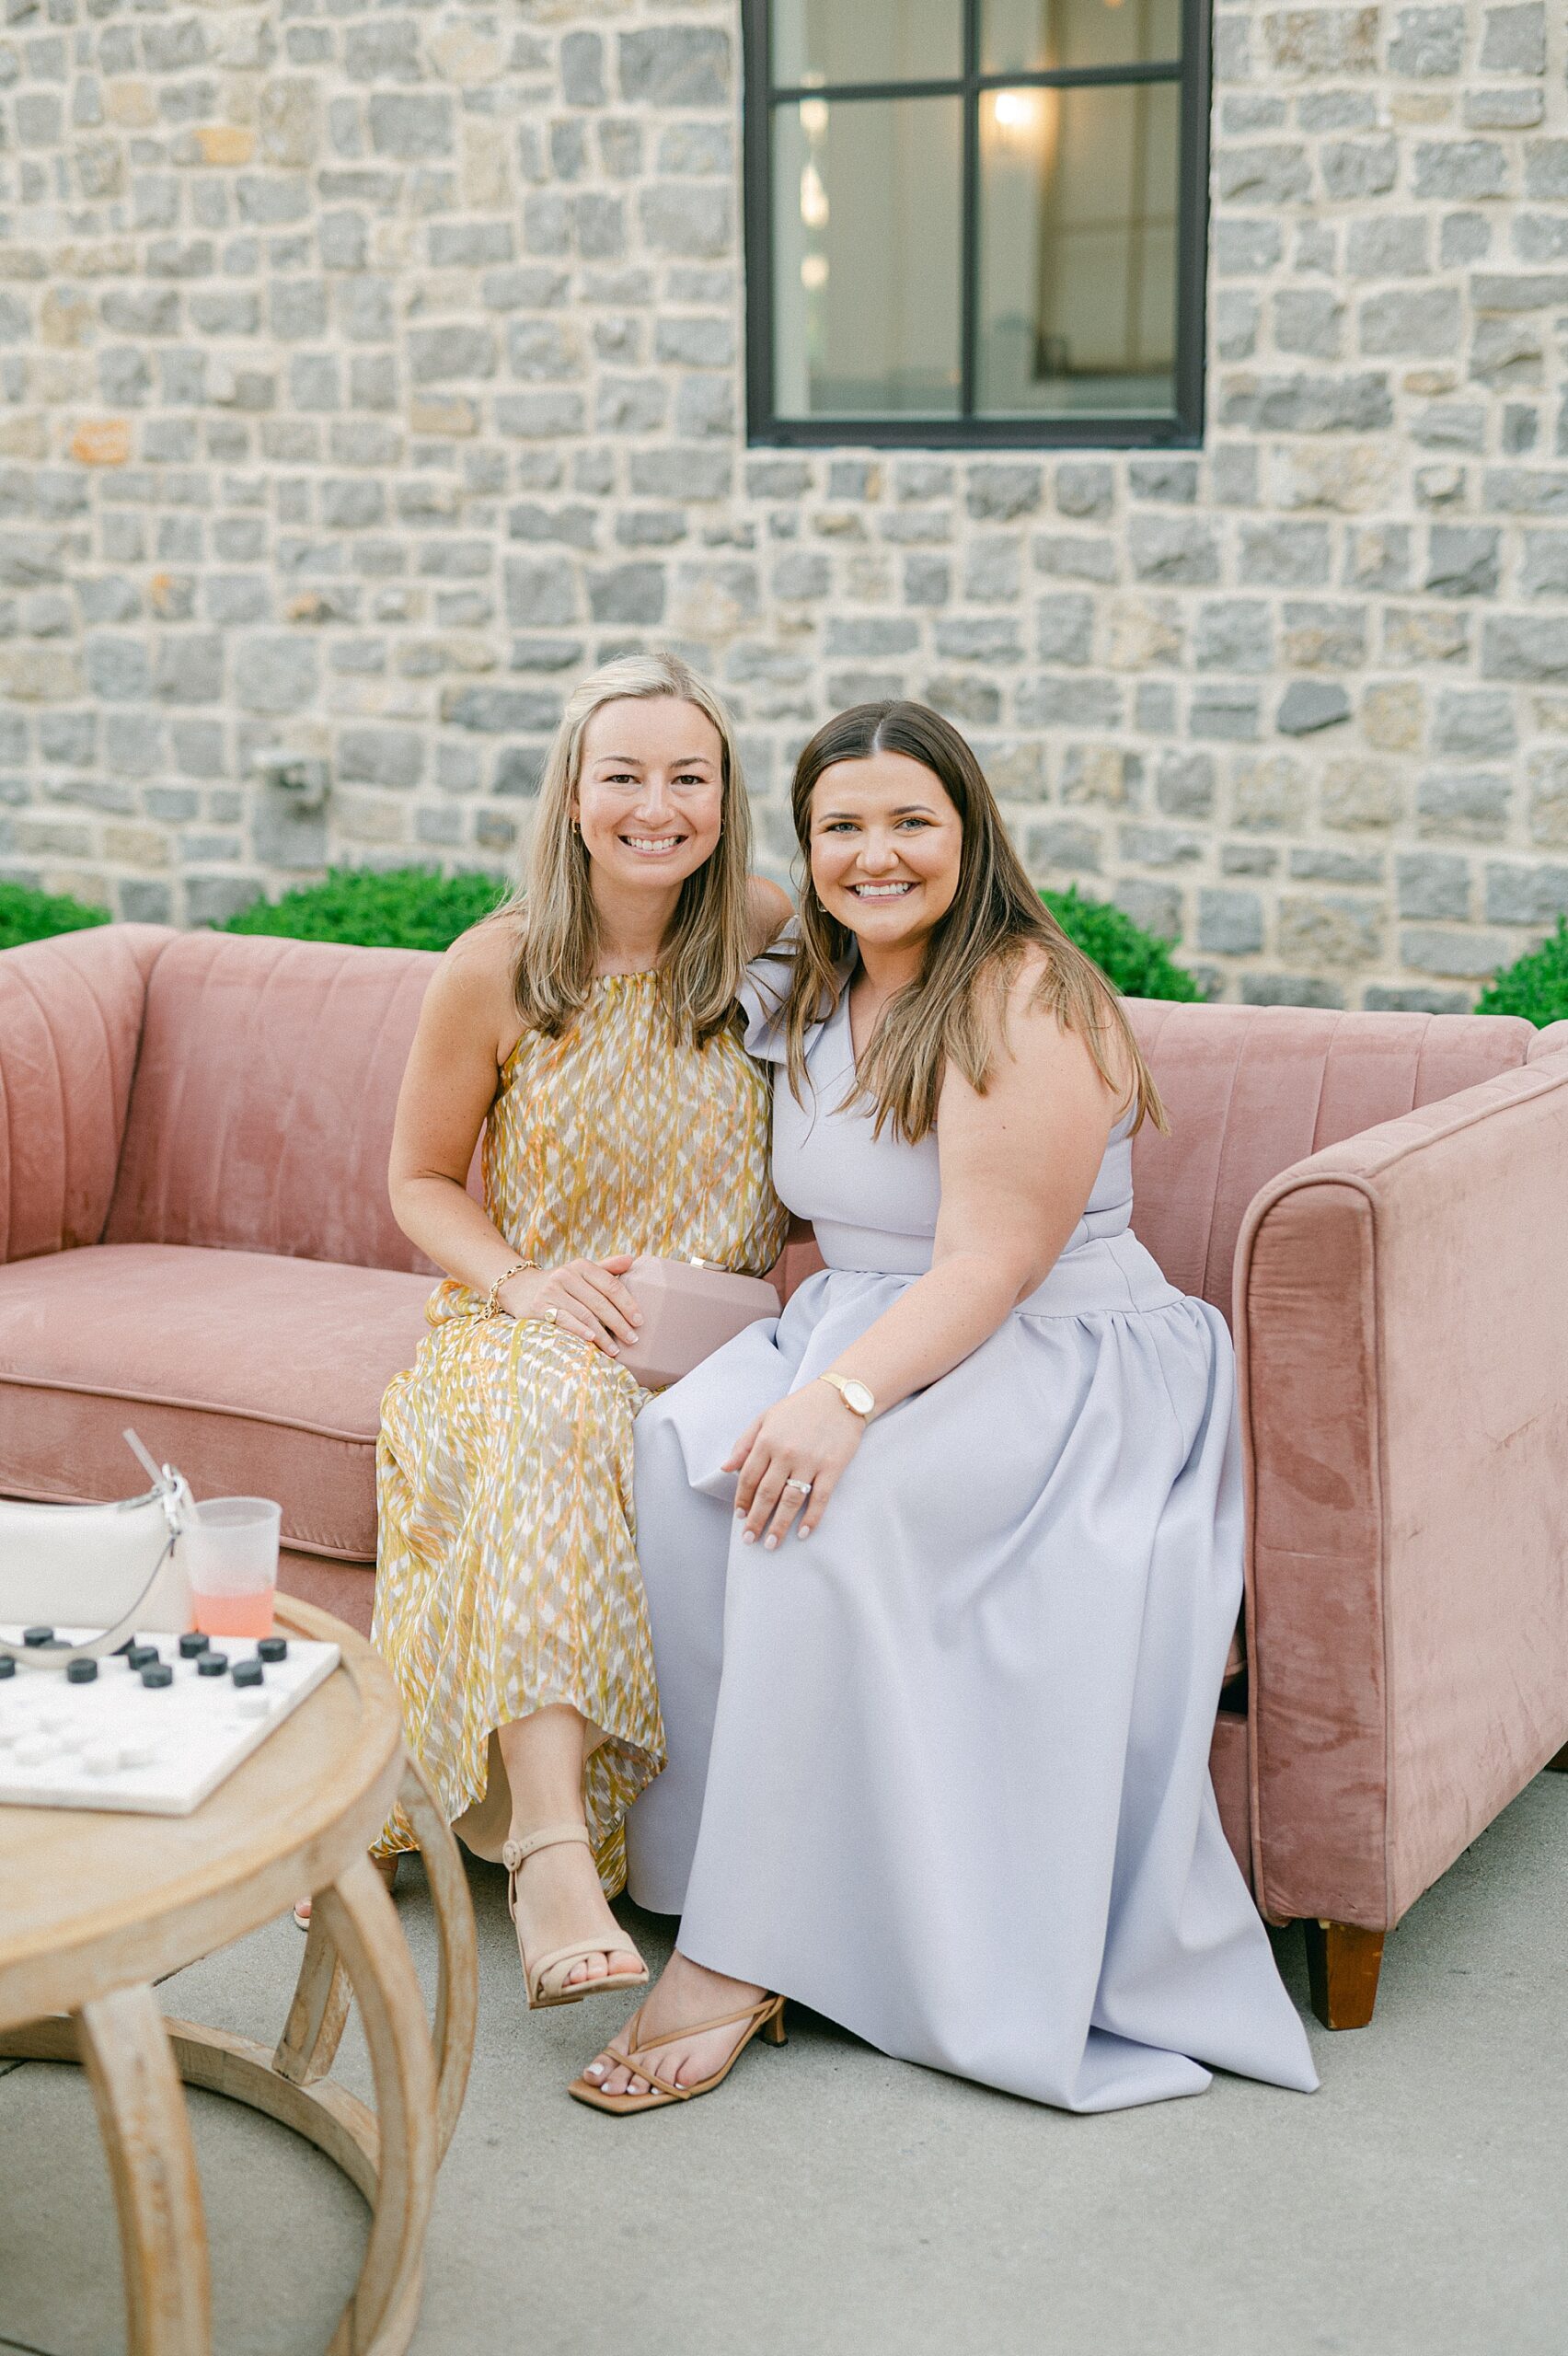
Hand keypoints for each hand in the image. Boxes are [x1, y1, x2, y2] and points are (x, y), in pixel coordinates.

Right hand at [498, 1253, 642, 1355]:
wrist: (519, 1288)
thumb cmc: (560, 1284)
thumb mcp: (580, 1272)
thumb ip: (606, 1268)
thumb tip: (632, 1260)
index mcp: (581, 1266)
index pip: (610, 1285)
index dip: (627, 1304)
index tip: (639, 1321)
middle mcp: (566, 1275)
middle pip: (600, 1302)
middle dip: (619, 1323)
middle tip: (632, 1339)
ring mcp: (551, 1290)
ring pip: (584, 1314)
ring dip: (602, 1335)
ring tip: (615, 1349)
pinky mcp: (539, 1306)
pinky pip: (564, 1320)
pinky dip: (579, 1330)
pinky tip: (592, 1341)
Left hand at [724, 1381, 863, 1549]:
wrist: (841, 1396)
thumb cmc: (800, 1408)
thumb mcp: (766, 1418)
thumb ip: (744, 1443)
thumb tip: (726, 1468)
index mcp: (767, 1440)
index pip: (749, 1478)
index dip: (742, 1500)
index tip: (740, 1517)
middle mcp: (786, 1453)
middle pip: (766, 1494)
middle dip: (756, 1520)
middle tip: (750, 1540)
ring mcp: (810, 1461)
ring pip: (790, 1500)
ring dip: (779, 1525)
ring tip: (771, 1544)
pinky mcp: (832, 1467)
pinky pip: (820, 1499)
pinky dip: (811, 1518)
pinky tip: (802, 1533)